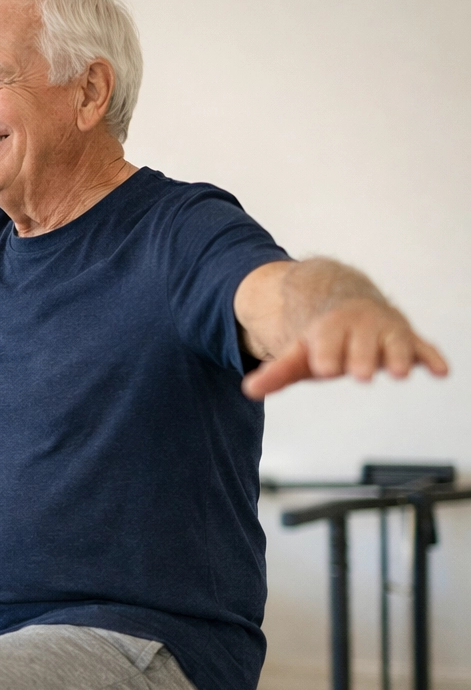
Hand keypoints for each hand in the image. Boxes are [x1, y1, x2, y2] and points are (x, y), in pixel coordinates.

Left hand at [242, 297, 448, 398]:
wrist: (345, 299)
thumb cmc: (322, 337)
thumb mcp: (297, 353)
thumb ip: (276, 372)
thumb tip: (248, 390)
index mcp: (330, 330)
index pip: (328, 345)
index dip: (327, 355)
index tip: (324, 367)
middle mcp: (361, 327)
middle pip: (362, 346)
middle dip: (362, 358)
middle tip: (360, 373)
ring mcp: (386, 332)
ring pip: (394, 344)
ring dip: (398, 357)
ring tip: (399, 372)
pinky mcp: (408, 339)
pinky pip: (423, 347)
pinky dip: (432, 358)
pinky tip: (441, 372)